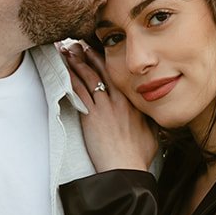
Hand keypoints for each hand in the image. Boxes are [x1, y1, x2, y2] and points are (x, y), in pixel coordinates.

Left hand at [62, 43, 158, 174]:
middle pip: (102, 71)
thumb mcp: (151, 134)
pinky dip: (70, 78)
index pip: (118, 75)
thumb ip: (148, 120)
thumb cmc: (138, 157)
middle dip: (89, 56)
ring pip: (89, 78)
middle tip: (78, 45)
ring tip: (67, 51)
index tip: (97, 52)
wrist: (125, 169)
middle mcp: (119, 101)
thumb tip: (151, 115)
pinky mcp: (91, 117)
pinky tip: (63, 69)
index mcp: (133, 103)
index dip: (105, 61)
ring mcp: (104, 108)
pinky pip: (79, 92)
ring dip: (77, 63)